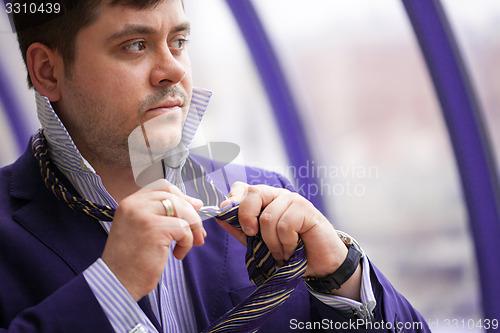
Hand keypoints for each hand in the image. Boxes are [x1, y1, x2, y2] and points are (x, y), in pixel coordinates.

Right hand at [101, 179, 205, 300]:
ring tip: (187, 246)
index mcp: (130, 202)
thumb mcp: (142, 228)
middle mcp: (134, 205)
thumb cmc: (132, 260)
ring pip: (182, 210)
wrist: (117, 282)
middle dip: (192, 214)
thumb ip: (163, 214)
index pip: (162, 186)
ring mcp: (143, 215)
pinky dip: (186, 243)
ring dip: (192, 229)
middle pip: (175, 196)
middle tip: (198, 234)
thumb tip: (196, 204)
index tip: (192, 210)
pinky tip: (177, 254)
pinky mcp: (154, 229)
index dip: (181, 197)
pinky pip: (184, 228)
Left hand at [218, 182, 360, 299]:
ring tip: (280, 253)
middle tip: (252, 236)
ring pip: (268, 217)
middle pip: (253, 193)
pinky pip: (285, 225)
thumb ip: (240, 229)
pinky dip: (285, 244)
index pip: (243, 188)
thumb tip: (219, 216)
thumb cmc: (289, 251)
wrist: (320, 264)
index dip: (233, 200)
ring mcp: (293, 200)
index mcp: (265, 200)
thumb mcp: (259, 242)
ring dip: (271, 243)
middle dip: (246, 217)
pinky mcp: (307, 209)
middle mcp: (278, 195)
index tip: (230, 218)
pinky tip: (292, 250)